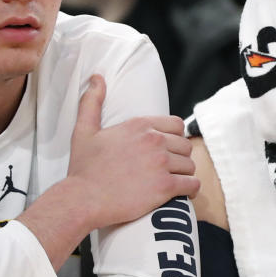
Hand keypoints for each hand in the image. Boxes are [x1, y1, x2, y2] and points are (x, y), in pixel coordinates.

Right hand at [66, 74, 198, 230]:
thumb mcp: (84, 130)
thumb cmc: (84, 168)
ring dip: (185, 173)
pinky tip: (185, 191)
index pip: (177, 124)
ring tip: (175, 180)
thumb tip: (97, 77)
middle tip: (170, 167)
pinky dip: (191, 188)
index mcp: (140, 125)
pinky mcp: (165, 186)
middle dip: (180, 156)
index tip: (168, 149)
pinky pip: (192, 183)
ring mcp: (161, 163)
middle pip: (185, 145)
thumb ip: (92, 102)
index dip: (175, 138)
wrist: (83, 199)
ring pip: (190, 165)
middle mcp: (154, 141)